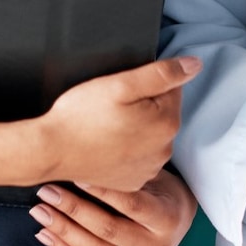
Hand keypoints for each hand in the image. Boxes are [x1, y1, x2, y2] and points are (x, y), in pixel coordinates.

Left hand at [30, 169, 196, 245]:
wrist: (176, 224)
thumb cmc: (162, 194)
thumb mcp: (156, 179)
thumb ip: (130, 172)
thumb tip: (90, 152)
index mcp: (166, 219)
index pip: (131, 204)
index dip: (102, 189)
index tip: (76, 172)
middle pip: (109, 229)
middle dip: (74, 209)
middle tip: (48, 192)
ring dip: (63, 231)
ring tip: (41, 212)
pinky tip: (45, 234)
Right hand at [38, 57, 200, 189]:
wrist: (51, 151)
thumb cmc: (81, 116)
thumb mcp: (120, 84)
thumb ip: (162, 73)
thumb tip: (195, 65)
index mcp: (166, 123)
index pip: (172, 89)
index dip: (145, 84)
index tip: (122, 91)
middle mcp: (164, 150)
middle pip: (162, 113)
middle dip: (143, 106)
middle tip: (110, 108)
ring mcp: (149, 169)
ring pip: (150, 135)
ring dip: (136, 128)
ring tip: (106, 126)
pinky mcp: (132, 181)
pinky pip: (138, 157)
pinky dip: (127, 149)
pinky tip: (106, 144)